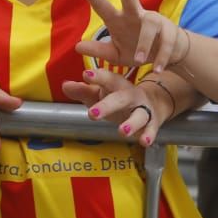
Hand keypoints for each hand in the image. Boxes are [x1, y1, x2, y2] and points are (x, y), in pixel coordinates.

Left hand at [62, 68, 176, 146]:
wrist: (151, 103)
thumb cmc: (118, 98)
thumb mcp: (99, 93)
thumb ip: (83, 90)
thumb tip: (65, 85)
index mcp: (116, 85)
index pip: (106, 79)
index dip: (97, 76)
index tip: (85, 75)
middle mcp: (130, 95)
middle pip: (120, 98)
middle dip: (107, 106)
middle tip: (92, 114)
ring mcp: (142, 108)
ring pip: (139, 115)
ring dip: (131, 123)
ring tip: (122, 131)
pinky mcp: (151, 122)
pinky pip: (151, 129)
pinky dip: (148, 135)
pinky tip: (144, 141)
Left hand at [75, 0, 189, 71]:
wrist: (166, 57)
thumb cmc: (138, 51)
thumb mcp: (116, 54)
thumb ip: (99, 51)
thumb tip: (77, 46)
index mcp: (119, 21)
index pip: (103, 6)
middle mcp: (135, 15)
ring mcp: (154, 21)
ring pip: (148, 26)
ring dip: (143, 44)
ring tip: (139, 62)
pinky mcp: (170, 32)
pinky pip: (166, 43)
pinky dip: (161, 58)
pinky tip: (158, 69)